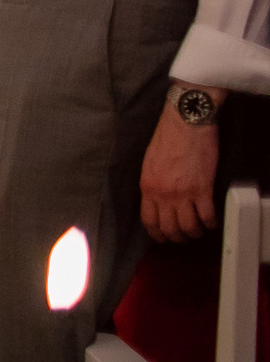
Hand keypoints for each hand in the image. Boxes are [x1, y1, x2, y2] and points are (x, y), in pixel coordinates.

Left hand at [140, 98, 221, 242]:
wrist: (185, 123)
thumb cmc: (168, 138)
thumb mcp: (149, 164)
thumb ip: (152, 184)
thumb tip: (156, 199)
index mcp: (147, 187)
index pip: (149, 220)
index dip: (156, 233)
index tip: (163, 237)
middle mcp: (163, 194)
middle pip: (169, 228)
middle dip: (177, 237)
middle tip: (183, 238)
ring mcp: (183, 193)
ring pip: (188, 226)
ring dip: (195, 233)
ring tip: (199, 231)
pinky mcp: (202, 189)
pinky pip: (207, 216)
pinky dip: (211, 223)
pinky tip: (212, 222)